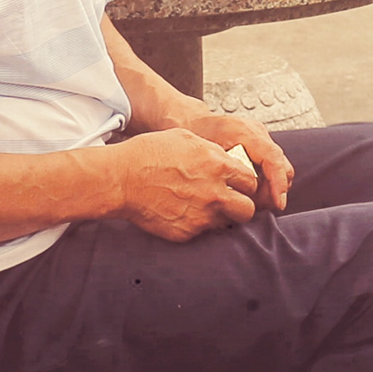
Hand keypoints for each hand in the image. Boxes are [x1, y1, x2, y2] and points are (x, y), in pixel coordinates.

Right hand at [104, 128, 261, 241]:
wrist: (122, 179)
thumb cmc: (149, 154)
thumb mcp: (187, 138)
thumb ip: (213, 152)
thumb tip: (226, 161)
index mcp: (219, 166)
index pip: (251, 182)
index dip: (245, 184)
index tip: (237, 185)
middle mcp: (215, 193)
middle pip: (248, 210)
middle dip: (241, 206)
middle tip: (230, 202)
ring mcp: (201, 216)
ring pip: (226, 223)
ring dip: (219, 216)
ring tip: (201, 206)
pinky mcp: (186, 232)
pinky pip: (201, 232)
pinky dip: (195, 224)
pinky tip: (181, 211)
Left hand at [166, 101, 294, 212]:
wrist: (194, 123)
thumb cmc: (196, 136)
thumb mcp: (206, 153)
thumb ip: (225, 172)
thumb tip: (241, 197)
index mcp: (245, 132)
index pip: (272, 158)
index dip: (278, 183)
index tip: (279, 203)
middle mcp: (258, 133)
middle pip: (282, 166)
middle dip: (274, 190)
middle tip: (256, 205)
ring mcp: (262, 139)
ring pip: (280, 170)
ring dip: (271, 189)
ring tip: (250, 199)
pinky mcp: (261, 147)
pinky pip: (272, 168)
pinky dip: (266, 183)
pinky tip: (248, 191)